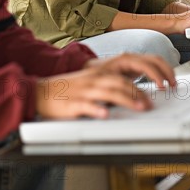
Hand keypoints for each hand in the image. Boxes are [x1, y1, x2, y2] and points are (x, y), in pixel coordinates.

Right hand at [36, 68, 153, 119]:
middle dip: (137, 93)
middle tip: (150, 104)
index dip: (139, 86)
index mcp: (97, 76)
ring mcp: (83, 91)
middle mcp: (92, 81)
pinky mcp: (72, 103)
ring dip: (126, 99)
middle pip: (119, 83)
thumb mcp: (88, 84)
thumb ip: (106, 88)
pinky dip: (96, 109)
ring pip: (108, 92)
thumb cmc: (66, 91)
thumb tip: (127, 96)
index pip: (123, 78)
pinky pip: (86, 105)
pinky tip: (105, 114)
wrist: (40, 92)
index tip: (149, 96)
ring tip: (139, 107)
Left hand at [84, 53, 175, 88]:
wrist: (90, 70)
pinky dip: (162, 72)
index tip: (162, 87)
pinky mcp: (137, 65)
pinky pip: (154, 65)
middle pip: (155, 60)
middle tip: (172, 85)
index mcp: (125, 59)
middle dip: (166, 72)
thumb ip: (122, 90)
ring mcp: (135, 60)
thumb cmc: (97, 76)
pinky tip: (165, 82)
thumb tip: (136, 99)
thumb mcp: (108, 84)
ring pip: (157, 60)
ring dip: (167, 71)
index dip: (156, 75)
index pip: (146, 64)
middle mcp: (132, 57)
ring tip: (172, 84)